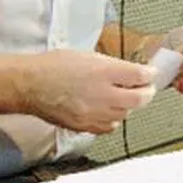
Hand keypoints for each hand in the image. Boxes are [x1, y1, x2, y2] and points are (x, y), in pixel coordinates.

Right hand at [24, 50, 156, 133]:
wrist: (31, 84)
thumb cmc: (54, 66)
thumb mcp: (88, 56)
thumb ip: (112, 66)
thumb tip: (130, 72)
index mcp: (103, 71)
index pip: (140, 75)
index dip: (150, 74)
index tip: (151, 74)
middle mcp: (102, 94)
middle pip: (139, 99)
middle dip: (147, 93)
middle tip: (147, 89)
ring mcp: (94, 113)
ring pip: (126, 114)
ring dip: (129, 106)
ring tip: (124, 97)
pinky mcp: (85, 126)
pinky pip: (109, 126)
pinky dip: (113, 118)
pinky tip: (108, 110)